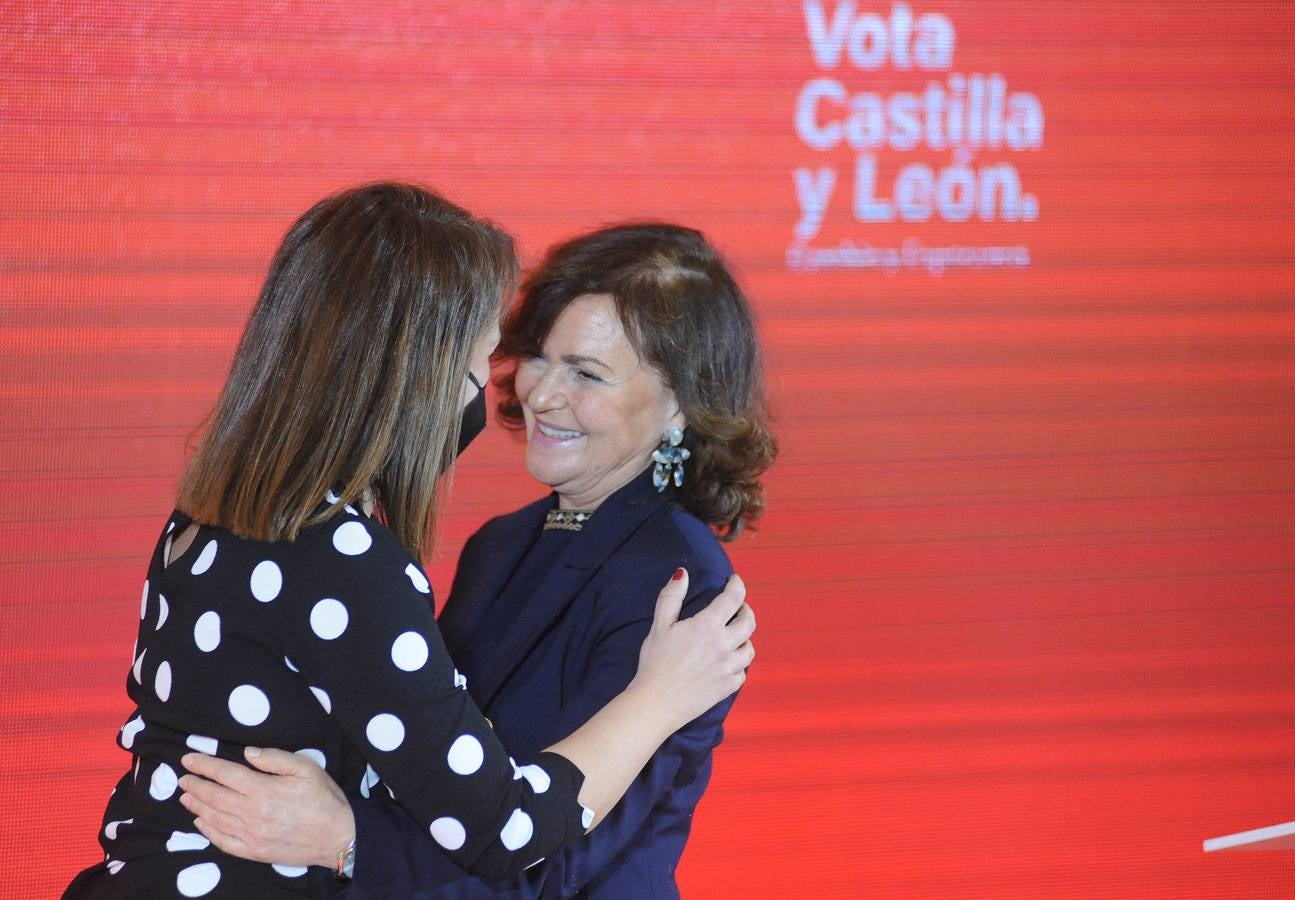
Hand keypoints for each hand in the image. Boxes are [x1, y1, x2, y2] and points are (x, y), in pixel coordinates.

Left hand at [178, 746, 354, 869]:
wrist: (338, 837)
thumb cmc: (324, 799)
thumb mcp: (306, 768)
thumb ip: (275, 758)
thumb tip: (247, 753)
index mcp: (263, 789)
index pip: (225, 774)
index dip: (205, 765)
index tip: (189, 759)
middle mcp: (252, 813)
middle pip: (214, 796)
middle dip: (195, 785)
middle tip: (182, 778)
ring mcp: (251, 835)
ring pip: (215, 819)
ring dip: (197, 807)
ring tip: (186, 797)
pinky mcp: (254, 851)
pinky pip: (223, 841)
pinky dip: (208, 832)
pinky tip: (200, 823)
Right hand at [632, 569, 755, 729]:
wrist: (656, 703)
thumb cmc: (655, 663)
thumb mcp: (659, 625)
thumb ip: (672, 596)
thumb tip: (682, 573)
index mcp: (708, 626)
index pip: (733, 598)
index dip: (737, 585)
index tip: (735, 580)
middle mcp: (724, 645)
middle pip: (749, 621)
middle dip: (745, 609)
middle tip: (738, 607)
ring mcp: (729, 668)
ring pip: (750, 648)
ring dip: (745, 637)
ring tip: (735, 635)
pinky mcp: (728, 687)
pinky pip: (743, 671)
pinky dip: (739, 663)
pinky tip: (729, 661)